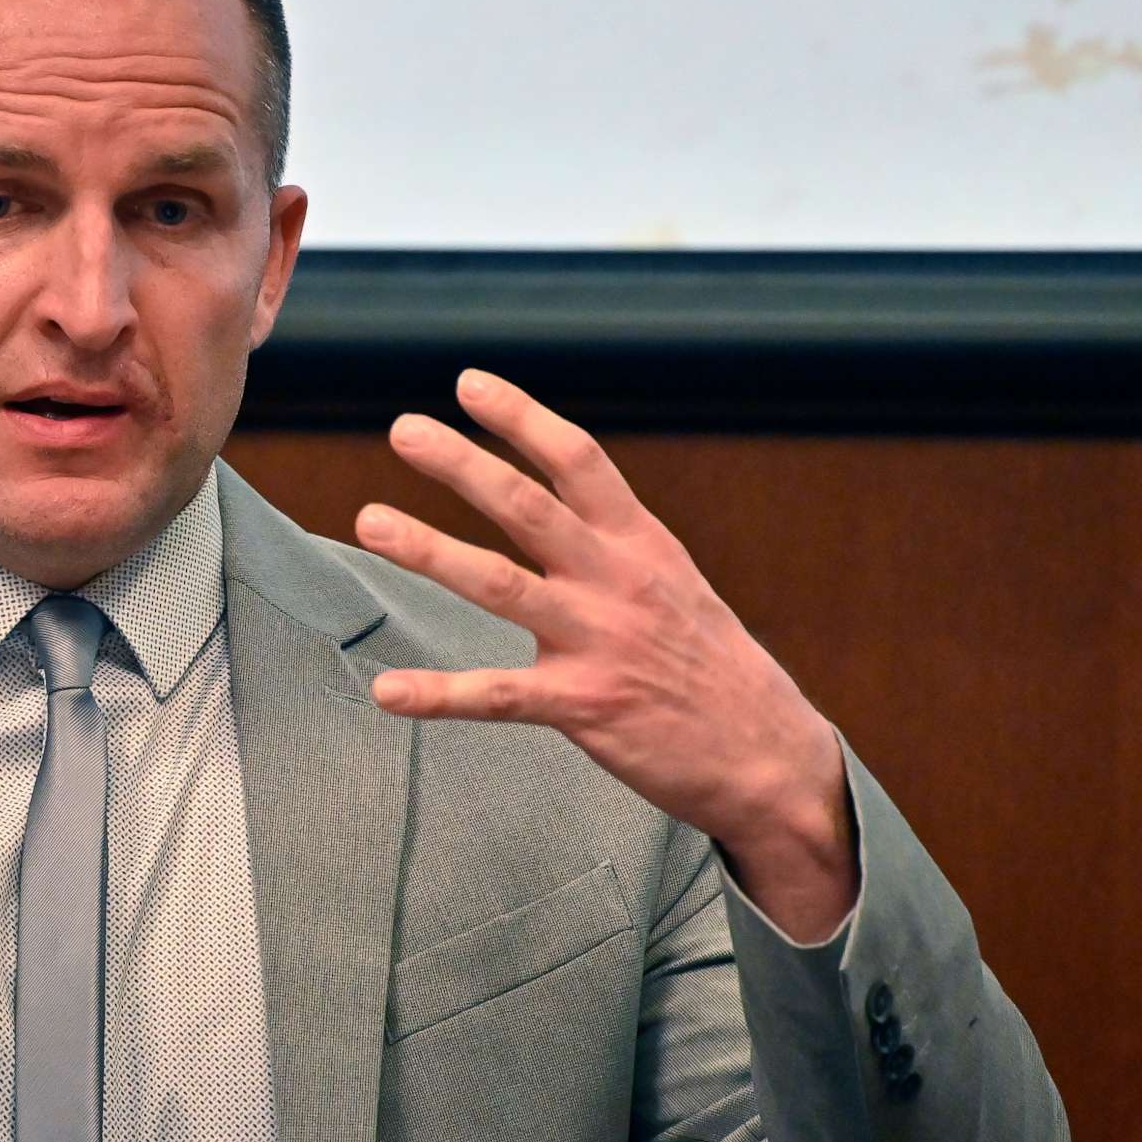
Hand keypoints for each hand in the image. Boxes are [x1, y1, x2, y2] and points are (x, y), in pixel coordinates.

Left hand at [353, 369, 855, 938]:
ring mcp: (600, 642)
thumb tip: (557, 500)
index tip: (468, 383)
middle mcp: (618, 581)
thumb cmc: (712, 668)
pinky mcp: (584, 706)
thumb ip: (614, 546)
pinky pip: (496, 696)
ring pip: (500, 584)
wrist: (769, 758)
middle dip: (463, 463)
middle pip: (528, 506)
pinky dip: (438, 694)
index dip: (523, 417)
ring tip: (371, 522)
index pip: (578, 461)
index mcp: (642, 545)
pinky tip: (387, 691)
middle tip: (403, 428)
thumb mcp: (675, 585)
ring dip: (430, 550)